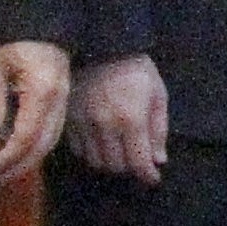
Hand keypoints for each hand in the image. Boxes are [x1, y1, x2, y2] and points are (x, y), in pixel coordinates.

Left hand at [0, 39, 68, 178]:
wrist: (42, 24)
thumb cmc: (12, 43)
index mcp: (42, 91)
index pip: (26, 134)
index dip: (8, 156)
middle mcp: (59, 101)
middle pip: (43, 143)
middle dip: (20, 166)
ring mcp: (65, 102)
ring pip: (52, 140)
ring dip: (30, 161)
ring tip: (6, 173)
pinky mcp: (64, 102)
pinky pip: (54, 131)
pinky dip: (37, 148)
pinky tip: (21, 153)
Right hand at [71, 55, 168, 180]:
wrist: (100, 46)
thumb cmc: (136, 69)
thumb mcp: (157, 93)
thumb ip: (158, 128)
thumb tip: (158, 160)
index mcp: (131, 119)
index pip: (137, 162)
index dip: (147, 175)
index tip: (153, 178)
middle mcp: (105, 126)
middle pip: (116, 166)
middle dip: (129, 168)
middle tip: (136, 160)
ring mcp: (83, 124)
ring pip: (95, 162)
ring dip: (110, 162)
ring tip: (119, 152)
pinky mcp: (67, 120)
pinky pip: (78, 150)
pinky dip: (91, 153)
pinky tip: (100, 144)